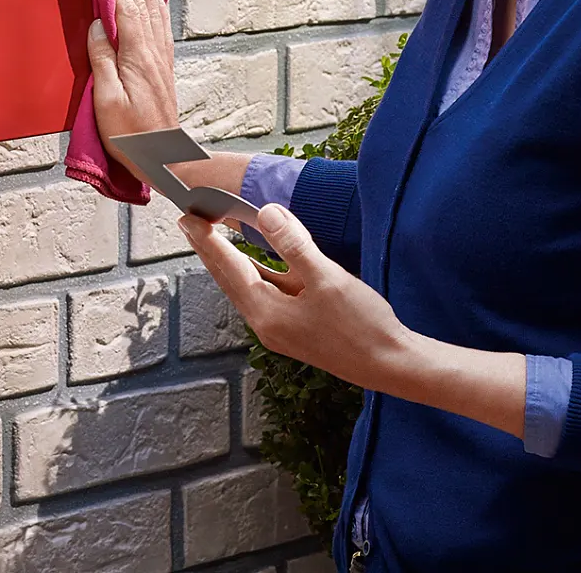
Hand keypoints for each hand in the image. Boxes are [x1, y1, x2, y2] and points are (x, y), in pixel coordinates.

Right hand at [85, 0, 178, 141]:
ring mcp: (159, 57)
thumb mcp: (106, 99)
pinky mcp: (162, 66)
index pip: (124, 7)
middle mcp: (151, 50)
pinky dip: (158, 5)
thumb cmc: (129, 133)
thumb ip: (102, 60)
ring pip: (153, 10)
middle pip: (141, 2)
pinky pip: (160, 25)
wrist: (162, 155)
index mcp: (135, 54)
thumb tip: (98, 26)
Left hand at [181, 206, 527, 437]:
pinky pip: (271, 292)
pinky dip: (261, 270)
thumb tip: (266, 213)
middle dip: (210, 248)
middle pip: (231, 278)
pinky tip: (260, 258)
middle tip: (189, 220)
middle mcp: (267, 324)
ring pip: (250, 285)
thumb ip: (294, 245)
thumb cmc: (362, 326)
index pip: (228, 268)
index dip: (207, 239)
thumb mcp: (326, 279)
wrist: (394, 367)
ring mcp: (282, 328)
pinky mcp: (299, 327)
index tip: (187, 215)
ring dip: (234, 258)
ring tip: (215, 234)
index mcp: (266, 314)